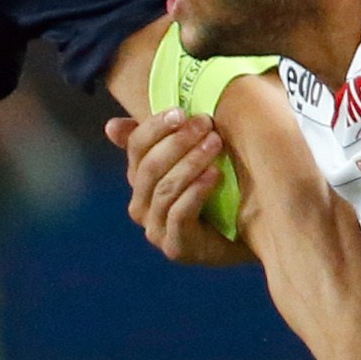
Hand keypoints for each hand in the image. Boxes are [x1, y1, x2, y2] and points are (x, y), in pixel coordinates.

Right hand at [103, 108, 253, 266]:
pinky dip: (196, 191)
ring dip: (191, 162)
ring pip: (165, 189)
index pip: (136, 147)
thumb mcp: (193, 158)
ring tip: (215, 144)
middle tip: (206, 124)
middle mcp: (141, 205)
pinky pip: (179, 215)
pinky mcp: (175, 247)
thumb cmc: (221, 190)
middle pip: (149, 167)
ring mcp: (156, 229)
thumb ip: (164, 139)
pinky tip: (215, 174)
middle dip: (178, 142)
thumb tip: (111, 127)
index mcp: (140, 179)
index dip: (156, 127)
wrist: (250, 231)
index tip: (182, 112)